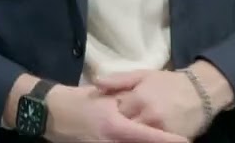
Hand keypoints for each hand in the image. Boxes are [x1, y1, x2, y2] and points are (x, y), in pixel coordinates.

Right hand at [44, 85, 189, 142]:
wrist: (50, 114)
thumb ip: (126, 100)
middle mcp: (110, 142)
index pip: (147, 136)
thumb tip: (147, 106)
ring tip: (165, 142)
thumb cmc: (79, 100)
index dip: (167, 141)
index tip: (185, 142)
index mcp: (114, 125)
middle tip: (179, 142)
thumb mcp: (103, 96)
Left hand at [94, 70, 209, 138]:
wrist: (201, 92)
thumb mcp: (143, 75)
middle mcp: (149, 116)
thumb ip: (119, 80)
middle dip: (121, 128)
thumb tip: (96, 83)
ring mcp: (161, 131)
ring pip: (136, 138)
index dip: (111, 114)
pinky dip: (145, 140)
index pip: (114, 113)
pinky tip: (142, 135)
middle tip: (119, 125)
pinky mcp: (171, 140)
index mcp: (139, 99)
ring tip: (130, 129)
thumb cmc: (169, 83)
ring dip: (132, 135)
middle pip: (125, 129)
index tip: (110, 114)